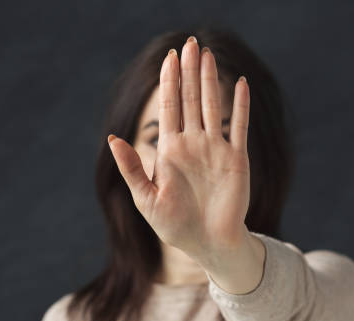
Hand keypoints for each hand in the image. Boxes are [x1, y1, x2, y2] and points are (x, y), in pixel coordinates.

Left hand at [107, 36, 250, 257]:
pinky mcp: (236, 159)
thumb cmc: (175, 226)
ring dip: (209, 81)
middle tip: (190, 44)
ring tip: (207, 54)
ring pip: (212, 106)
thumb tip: (114, 139)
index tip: (170, 58)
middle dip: (189, 71)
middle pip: (190, 99)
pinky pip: (238, 127)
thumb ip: (132, 169)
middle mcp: (193, 144)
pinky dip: (239, 106)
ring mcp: (215, 149)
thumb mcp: (146, 199)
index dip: (169, 82)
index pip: (169, 107)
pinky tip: (238, 85)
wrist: (208, 244)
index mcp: (171, 150)